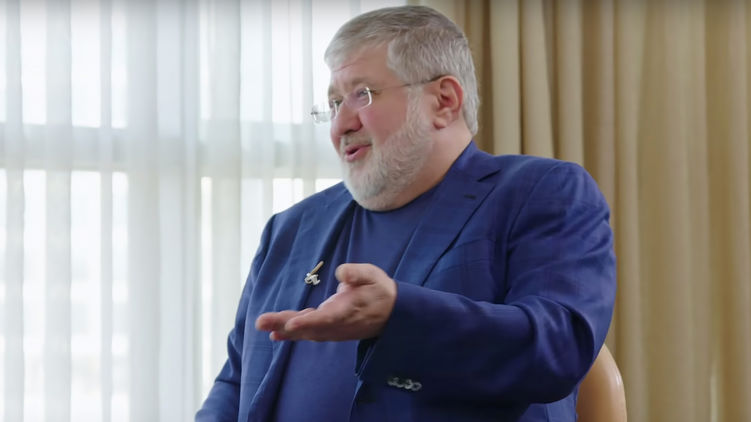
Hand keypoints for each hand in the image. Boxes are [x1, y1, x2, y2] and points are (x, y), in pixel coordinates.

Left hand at [255, 263, 396, 340]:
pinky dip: (291, 331)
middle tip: (261, 322)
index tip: (291, 323)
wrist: (391, 313)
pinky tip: (275, 332)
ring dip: (284, 328)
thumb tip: (341, 273)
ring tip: (263, 324)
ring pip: (305, 331)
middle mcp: (337, 324)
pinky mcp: (328, 327)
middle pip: (309, 327)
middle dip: (284, 324)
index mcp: (348, 311)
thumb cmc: (379, 290)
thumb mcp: (373, 275)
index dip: (308, 322)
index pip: (326, 318)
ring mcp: (332, 329)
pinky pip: (308, 331)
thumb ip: (358, 273)